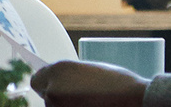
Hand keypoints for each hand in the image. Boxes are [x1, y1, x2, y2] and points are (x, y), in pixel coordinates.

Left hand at [28, 60, 149, 106]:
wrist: (132, 98)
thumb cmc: (118, 84)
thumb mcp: (89, 71)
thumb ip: (70, 75)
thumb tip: (63, 82)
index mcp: (59, 68)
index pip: (37, 79)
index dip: (47, 84)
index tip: (53, 88)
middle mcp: (53, 85)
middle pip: (44, 94)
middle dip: (53, 96)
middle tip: (72, 98)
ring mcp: (56, 102)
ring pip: (53, 106)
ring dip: (64, 105)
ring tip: (87, 102)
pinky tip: (89, 106)